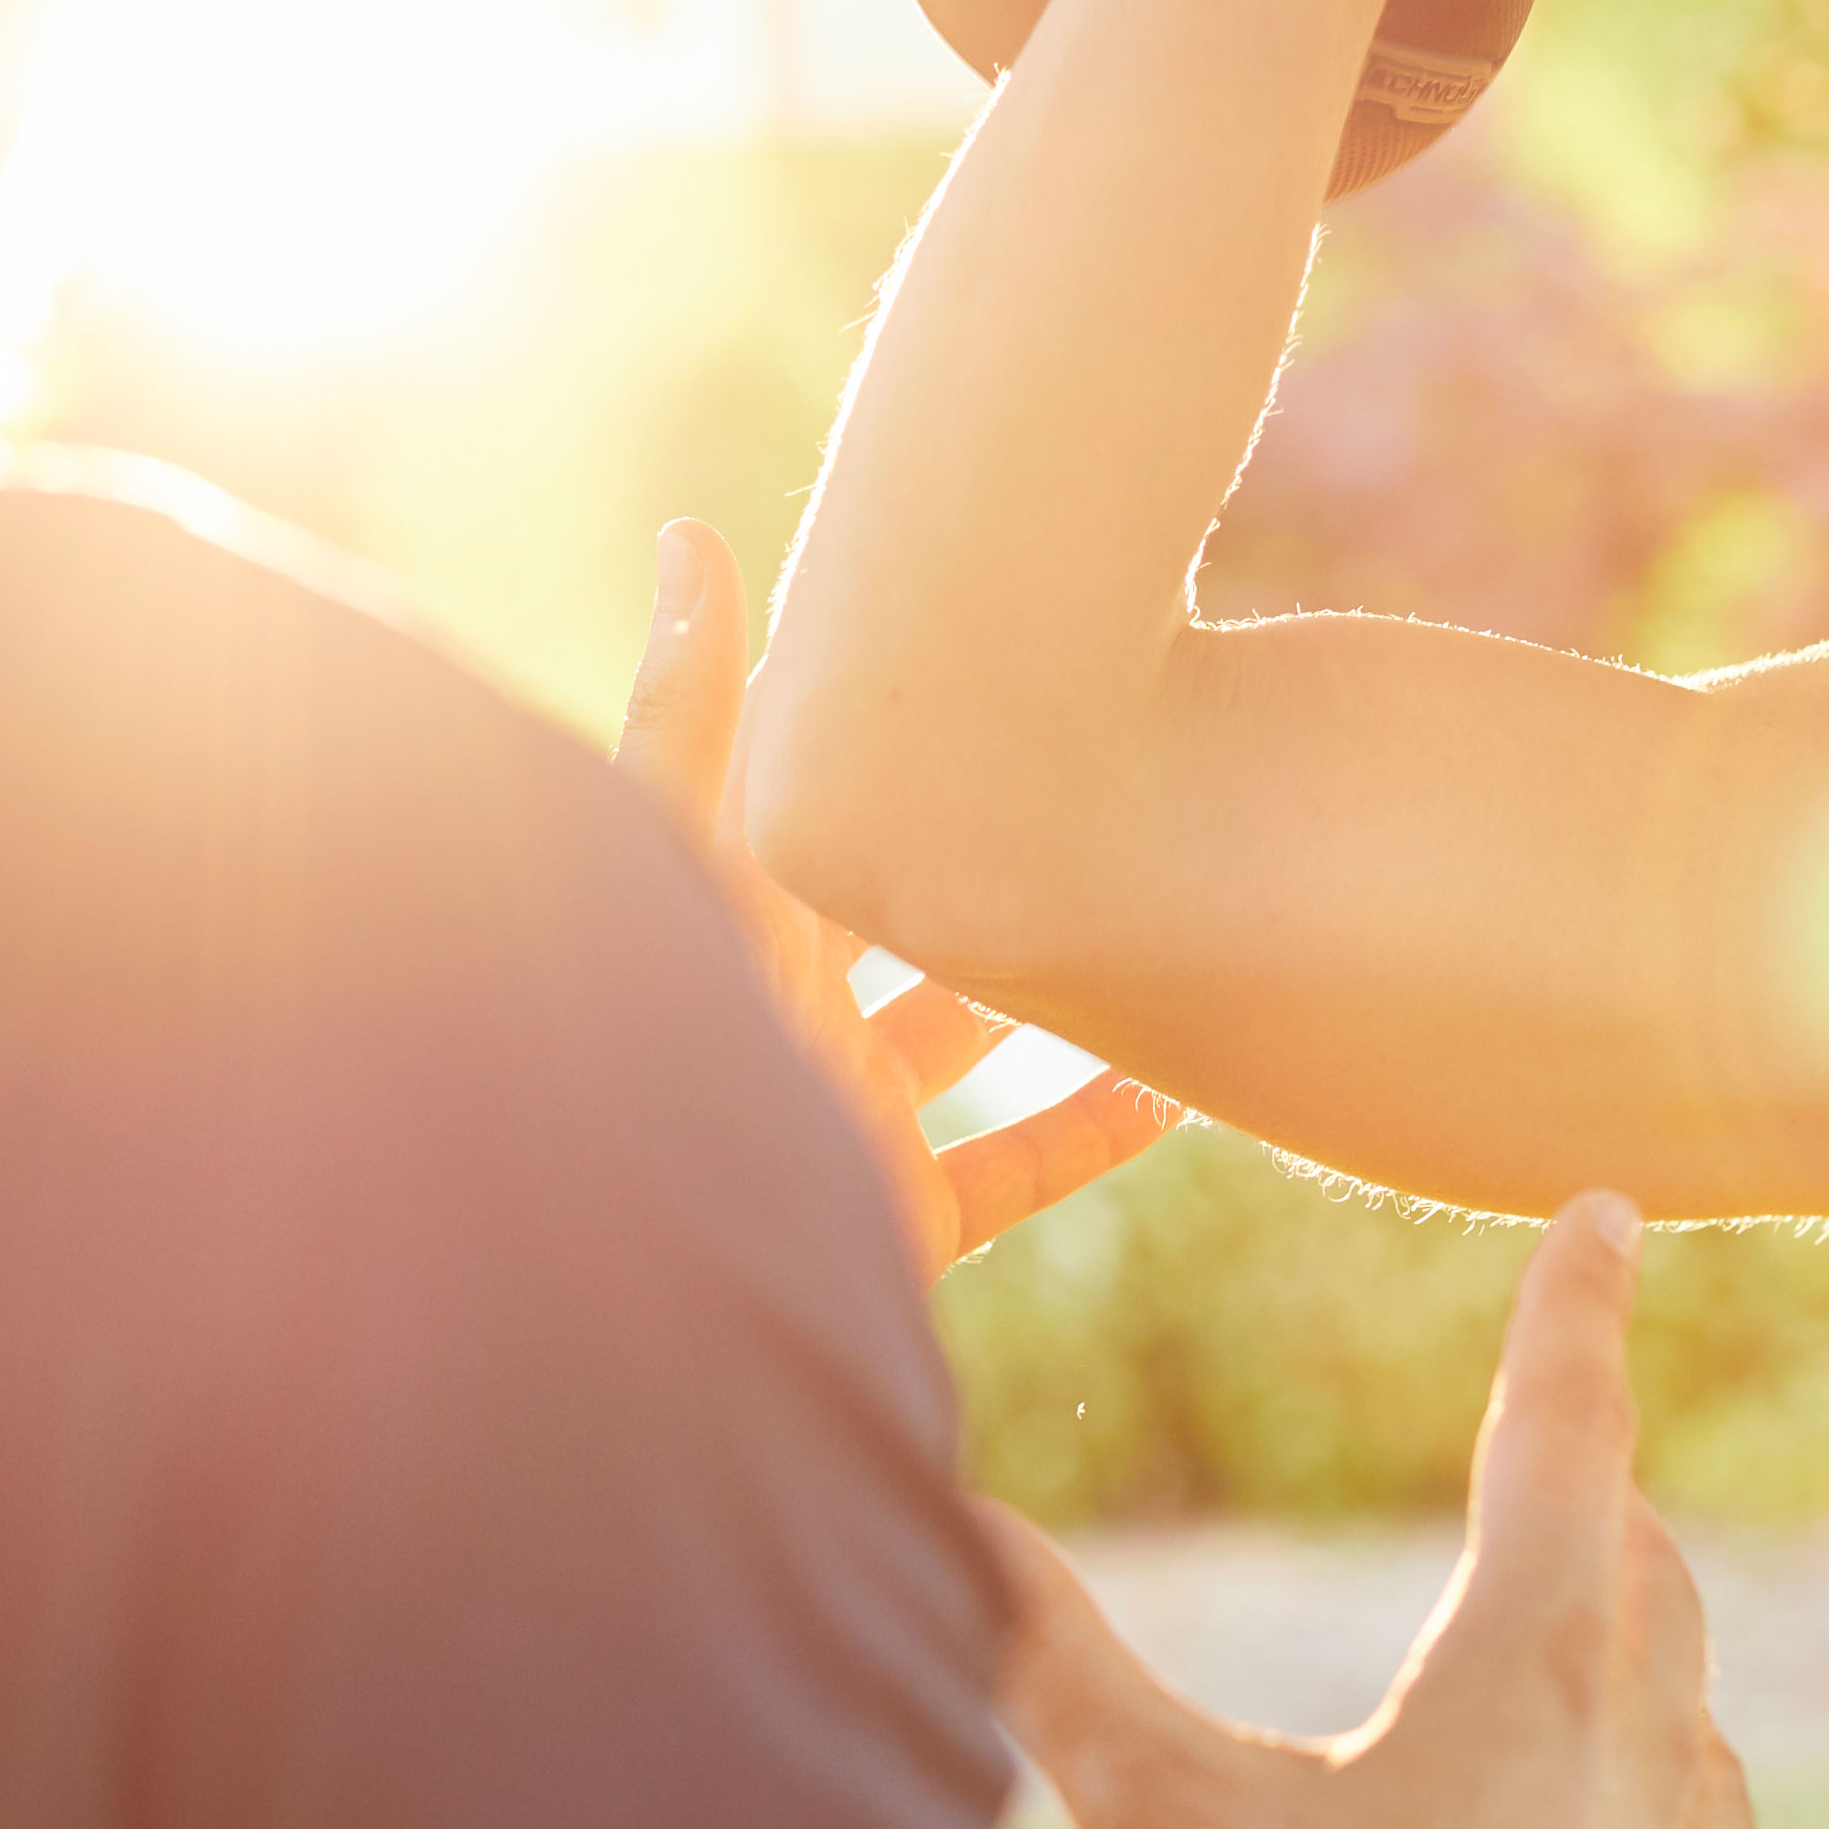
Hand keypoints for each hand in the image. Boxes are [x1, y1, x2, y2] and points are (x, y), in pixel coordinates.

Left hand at [624, 519, 1184, 1276]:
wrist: (645, 1294)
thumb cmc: (646, 1060)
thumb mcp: (683, 861)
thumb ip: (688, 709)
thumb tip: (689, 533)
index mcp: (734, 917)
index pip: (825, 796)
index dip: (894, 724)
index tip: (987, 651)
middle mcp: (790, 1012)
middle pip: (912, 907)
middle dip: (994, 839)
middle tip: (1106, 753)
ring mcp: (847, 1117)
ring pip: (972, 1033)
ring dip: (1059, 978)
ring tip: (1161, 899)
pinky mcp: (898, 1216)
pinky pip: (1017, 1167)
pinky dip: (1096, 1125)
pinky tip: (1182, 1084)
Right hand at [989, 1192, 1749, 1828]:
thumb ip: (1059, 1671)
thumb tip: (946, 1530)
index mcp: (1537, 1655)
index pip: (1564, 1425)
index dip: (1575, 1308)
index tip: (1607, 1213)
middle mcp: (1652, 1741)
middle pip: (1646, 1565)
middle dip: (1600, 1496)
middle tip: (1569, 1460)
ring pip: (1686, 1714)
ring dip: (1631, 1666)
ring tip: (1568, 1672)